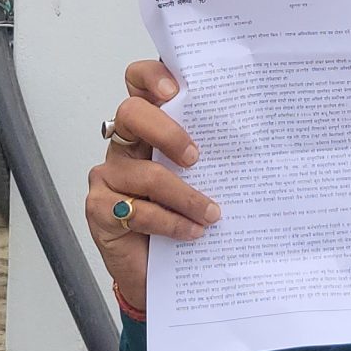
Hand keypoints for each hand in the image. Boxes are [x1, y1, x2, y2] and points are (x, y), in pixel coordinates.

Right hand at [85, 59, 218, 315]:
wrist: (161, 274)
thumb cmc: (184, 216)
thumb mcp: (200, 179)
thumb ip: (206, 155)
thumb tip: (250, 139)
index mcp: (148, 127)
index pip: (138, 83)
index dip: (151, 76)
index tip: (177, 90)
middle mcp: (124, 145)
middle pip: (131, 113)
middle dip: (167, 130)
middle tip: (196, 157)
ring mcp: (108, 176)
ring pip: (145, 173)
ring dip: (186, 196)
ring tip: (213, 214)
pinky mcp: (100, 209)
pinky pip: (138, 210)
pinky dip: (171, 222)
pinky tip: (193, 233)